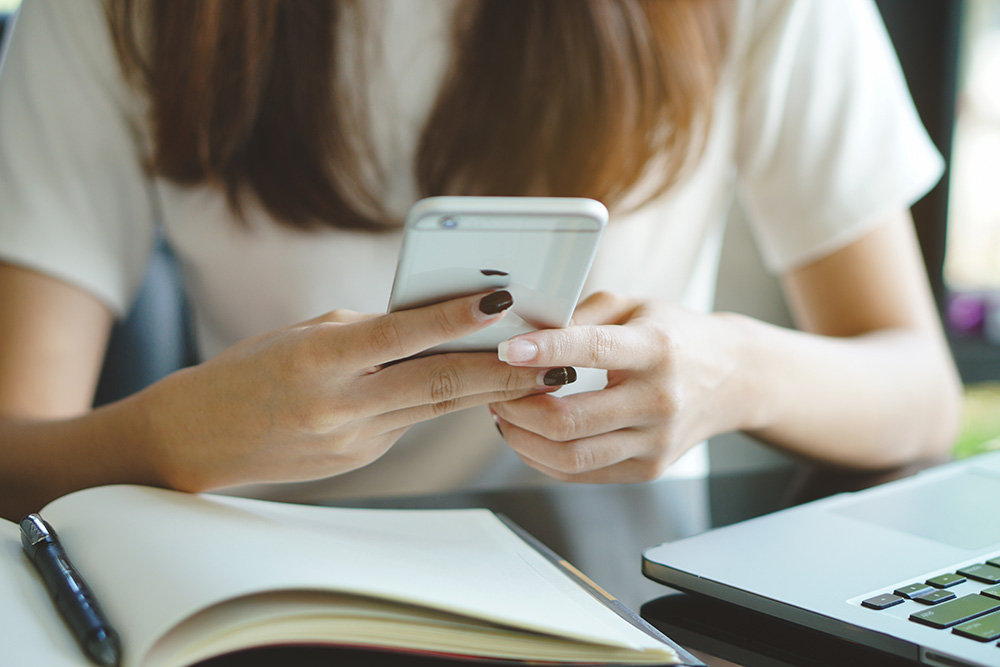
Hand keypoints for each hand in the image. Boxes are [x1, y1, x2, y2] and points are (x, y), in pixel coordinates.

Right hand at [139, 291, 576, 490]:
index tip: (503, 299)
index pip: (401, 336)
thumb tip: (435, 326)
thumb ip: (371, 333)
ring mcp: (352, 439)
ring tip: (539, 376)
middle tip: (554, 356)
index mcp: (319, 360)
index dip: (455, 319)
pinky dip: (446, 404)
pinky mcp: (359, 458)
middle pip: (437, 385)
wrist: (199, 439)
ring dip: (490, 392)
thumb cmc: (251, 369)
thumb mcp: (306, 336)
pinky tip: (480, 390)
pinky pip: (411, 423)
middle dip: (502, 371)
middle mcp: (339, 405)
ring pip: (435, 408)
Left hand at [490, 291, 750, 482]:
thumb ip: (580, 316)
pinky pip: (580, 474)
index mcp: (656, 349)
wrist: (732, 377)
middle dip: (517, 407)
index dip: (544, 350)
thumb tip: (523, 332)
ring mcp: (655, 442)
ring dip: (522, 438)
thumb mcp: (633, 306)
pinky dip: (541, 458)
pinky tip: (527, 436)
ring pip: (570, 456)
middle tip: (493, 389)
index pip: (593, 351)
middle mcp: (658, 400)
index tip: (505, 347)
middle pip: (570, 420)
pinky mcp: (648, 470)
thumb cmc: (673, 334)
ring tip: (504, 413)